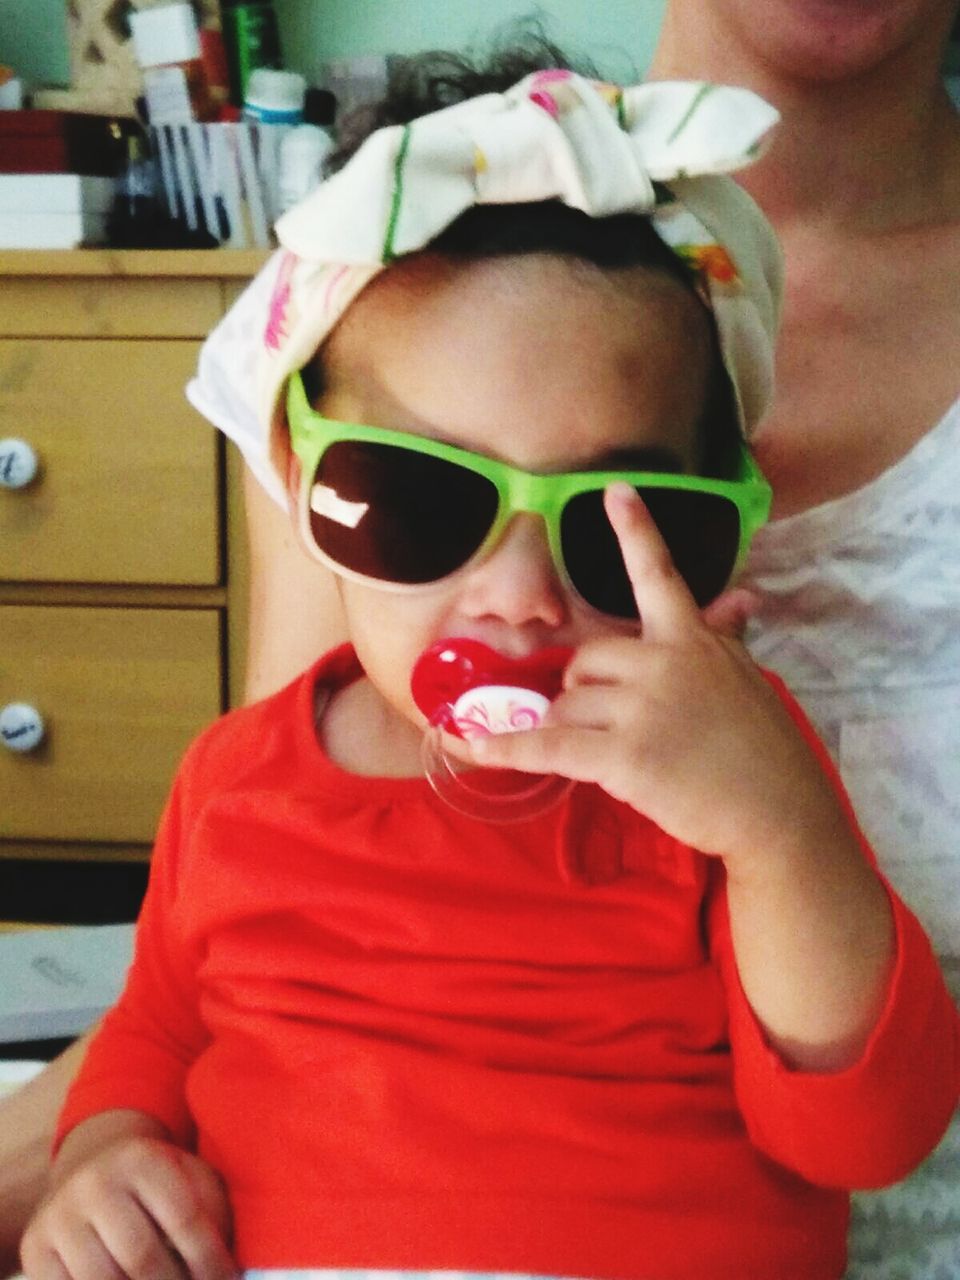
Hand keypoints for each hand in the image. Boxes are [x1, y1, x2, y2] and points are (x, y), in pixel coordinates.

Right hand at [21, 1135, 233, 1279]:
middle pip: (143, 1257)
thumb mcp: (190, 1179)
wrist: (92, 1170)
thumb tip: (227, 1267)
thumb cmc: (158, 1184)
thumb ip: (213, 1212)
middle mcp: (94, 1182)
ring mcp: (60, 1216)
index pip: (184, 1219)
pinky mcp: (36, 1248)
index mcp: (141, 1158)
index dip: (210, 1260)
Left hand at [471, 483, 842, 870]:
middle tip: (608, 723)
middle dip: (583, 691)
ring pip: (567, 704)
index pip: (658, 576)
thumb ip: (723, 636)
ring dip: (571, 730)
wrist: (777, 810)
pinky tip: (480, 746)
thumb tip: (741, 597)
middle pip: (585, 659)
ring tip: (608, 756)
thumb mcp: (744, 678)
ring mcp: (642, 708)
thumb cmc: (763, 749)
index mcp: (691, 640)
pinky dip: (510, 749)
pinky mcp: (623, 755)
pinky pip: (550, 745)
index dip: (635, 532)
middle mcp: (663, 662)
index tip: (615, 490)